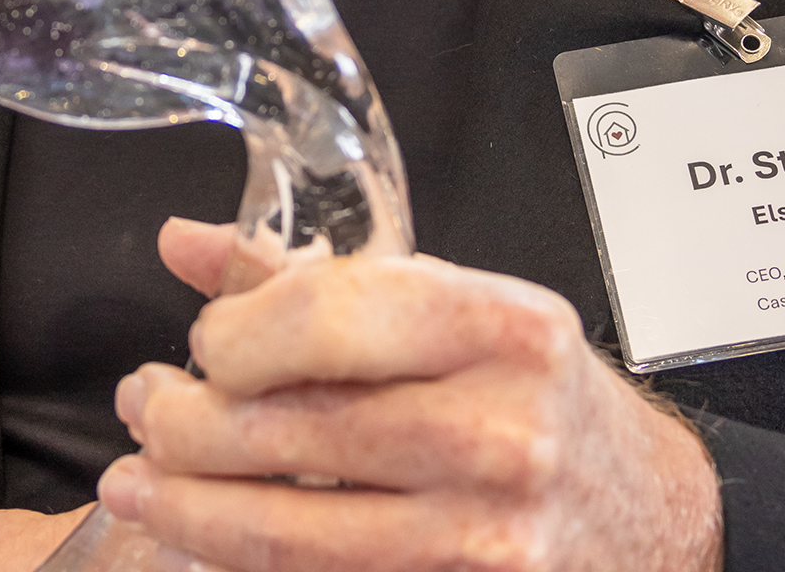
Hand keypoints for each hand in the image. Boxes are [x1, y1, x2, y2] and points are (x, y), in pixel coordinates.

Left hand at [96, 219, 721, 571]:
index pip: (326, 317)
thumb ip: (312, 278)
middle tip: (142, 405)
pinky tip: (200, 536)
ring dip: (188, 506)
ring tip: (138, 479)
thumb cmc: (537, 394)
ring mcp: (486, 537)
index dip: (233, 333)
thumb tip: (183, 244)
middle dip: (185, 421)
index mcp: (500, 328)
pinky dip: (244, 562)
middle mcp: (501, 432)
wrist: (645, 515)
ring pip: (290, 531)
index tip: (201, 341)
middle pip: (292, 428)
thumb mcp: (452, 307)